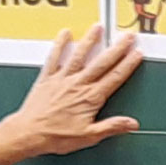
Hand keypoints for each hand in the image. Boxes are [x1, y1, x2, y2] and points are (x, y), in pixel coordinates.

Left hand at [0, 26, 141, 164]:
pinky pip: (55, 57)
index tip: (137, 54)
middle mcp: (78, 84)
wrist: (29, 133)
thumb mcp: (89, 136)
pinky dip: (60, 44)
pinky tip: (65, 34)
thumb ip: (111, 127)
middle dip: (117, 48)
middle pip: (102, 62)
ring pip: (80, 55)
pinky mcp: (47, 78)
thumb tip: (131, 123)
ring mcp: (62, 78)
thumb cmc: (57, 137)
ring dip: (90, 40)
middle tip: (127, 36)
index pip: (115, 77)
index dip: (128, 64)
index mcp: (90, 98)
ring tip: (99, 28)